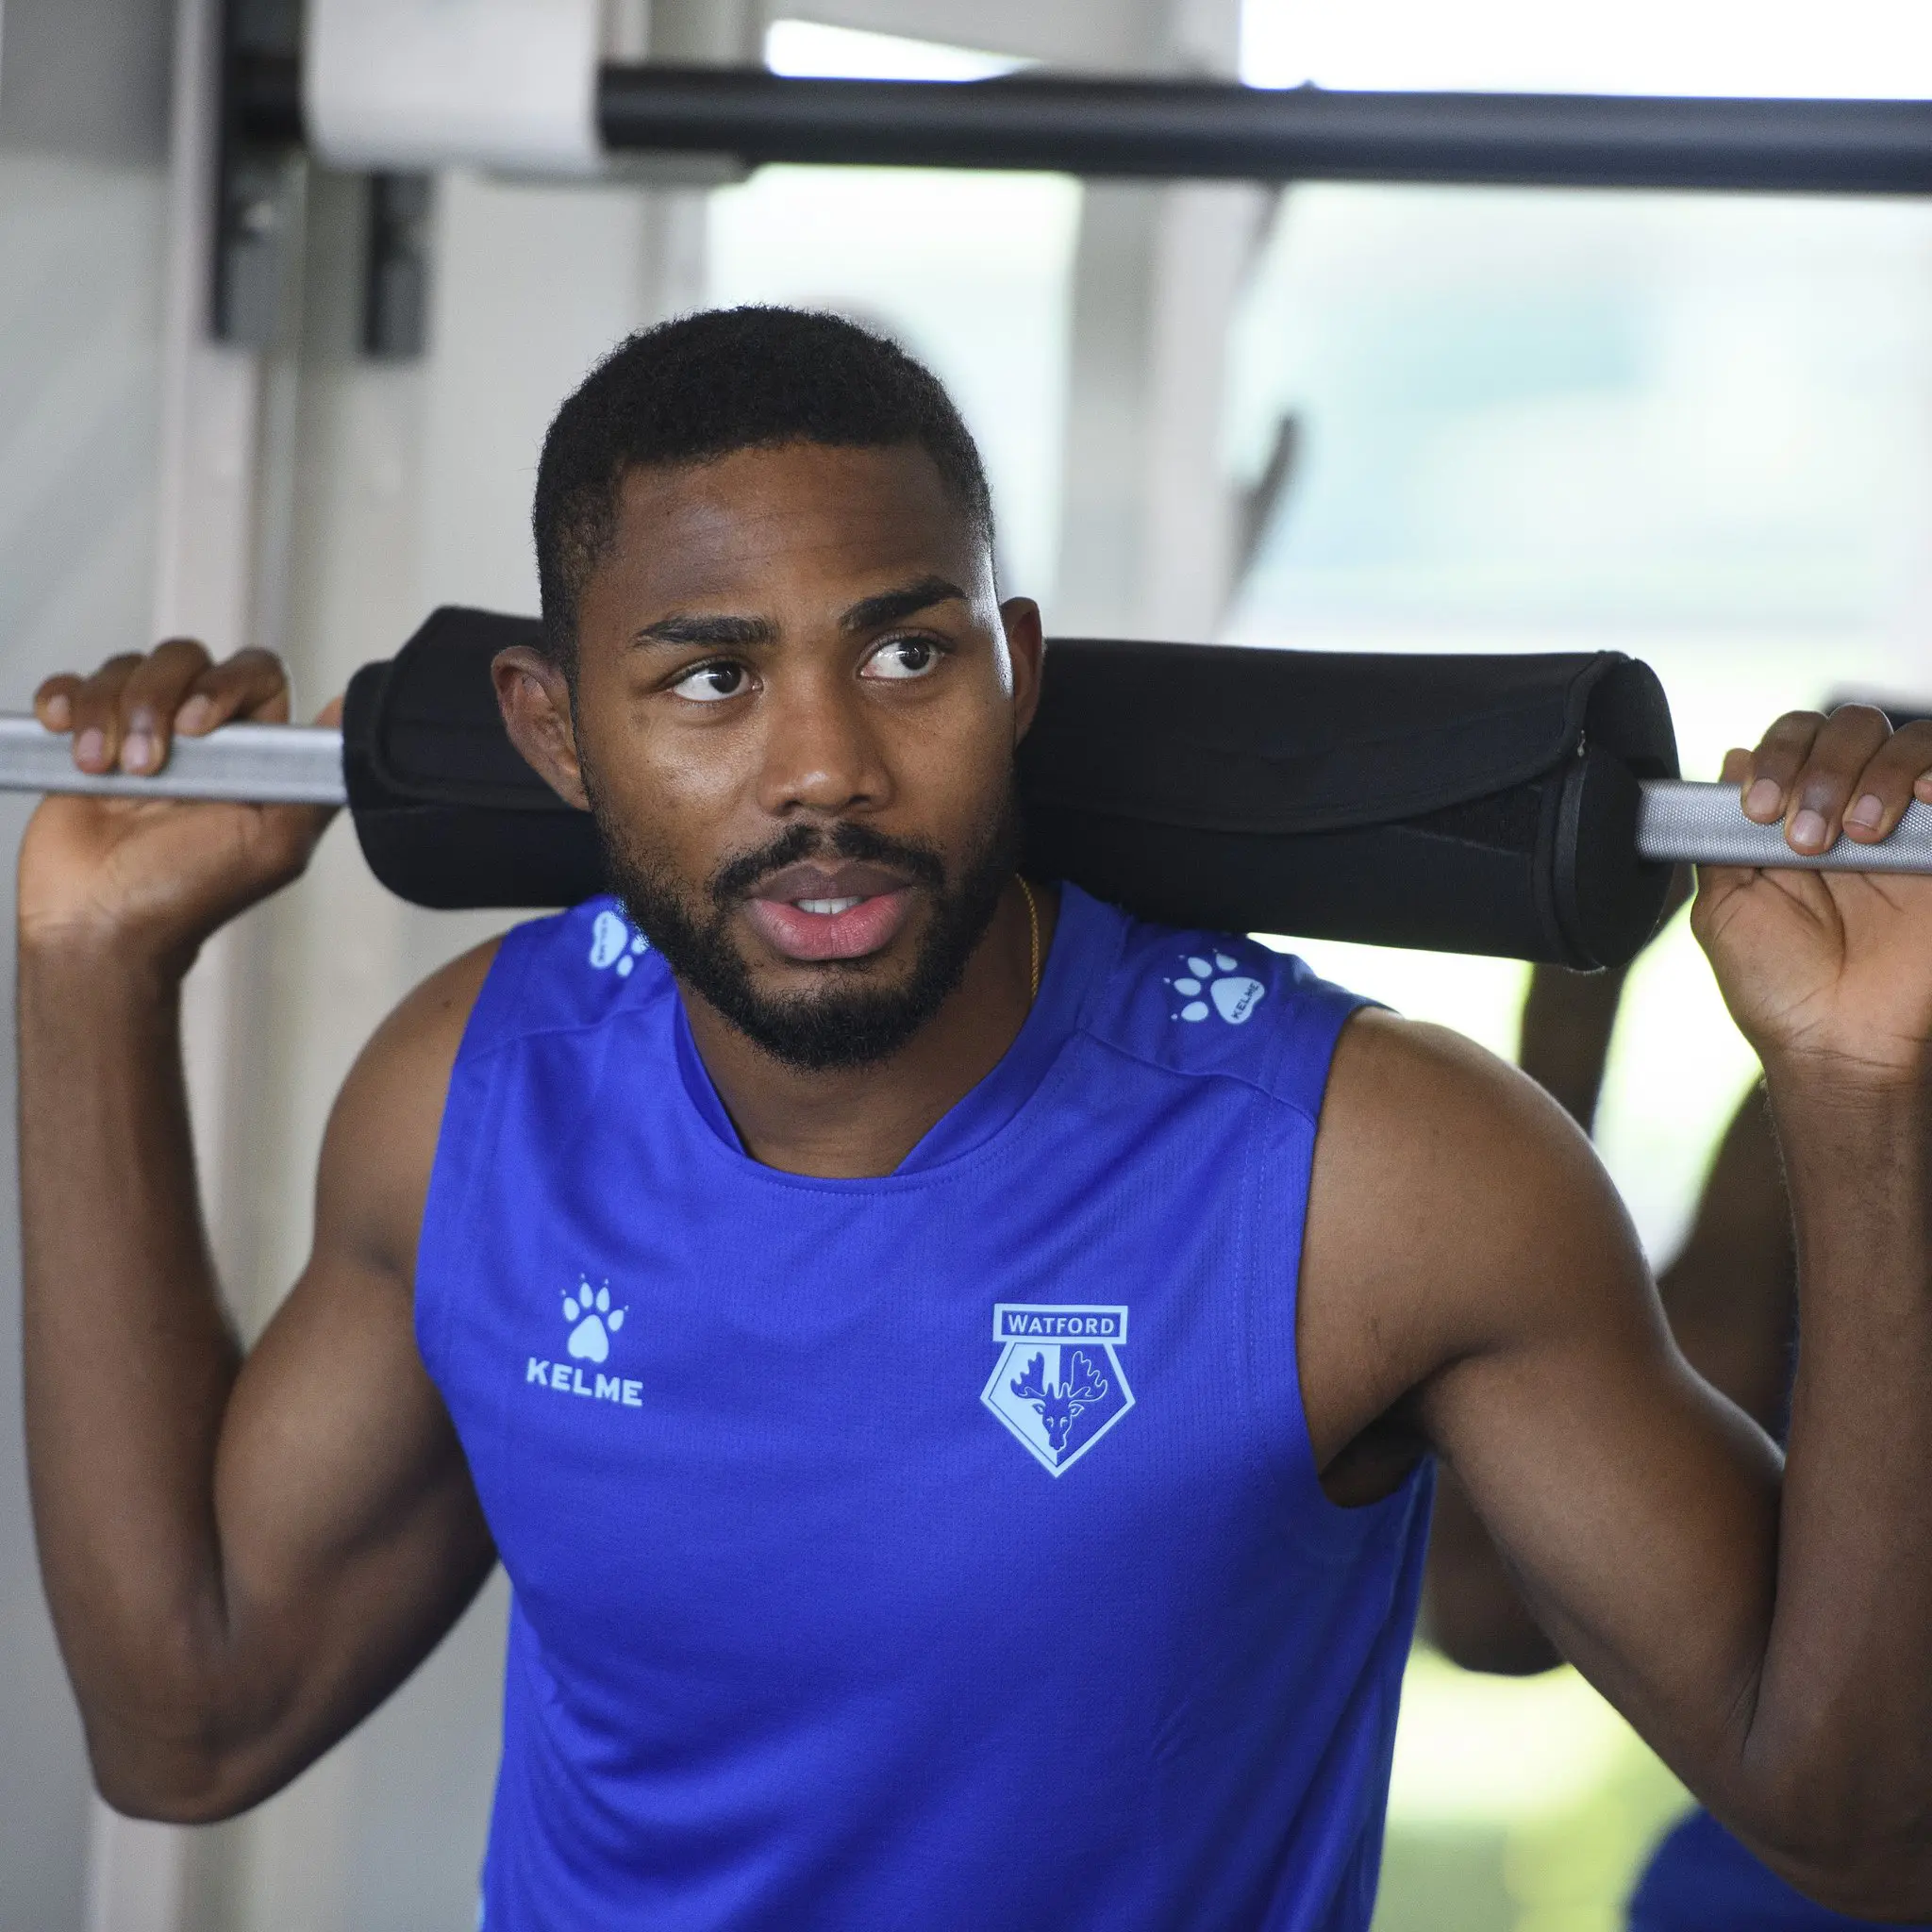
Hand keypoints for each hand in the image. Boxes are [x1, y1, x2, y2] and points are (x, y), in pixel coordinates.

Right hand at [16, 642, 339, 971]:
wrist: (103, 924)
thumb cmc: (190, 894)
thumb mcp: (274, 845)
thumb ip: (316, 782)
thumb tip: (349, 716)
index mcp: (251, 750)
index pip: (254, 673)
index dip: (225, 684)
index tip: (197, 726)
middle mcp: (200, 734)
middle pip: (183, 658)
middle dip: (156, 701)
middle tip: (147, 766)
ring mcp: (139, 732)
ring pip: (126, 668)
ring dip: (108, 713)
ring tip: (106, 771)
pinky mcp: (85, 739)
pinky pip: (72, 686)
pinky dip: (64, 701)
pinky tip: (66, 735)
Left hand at [1692, 705, 1931, 1087]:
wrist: (1840, 1046)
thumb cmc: (1779, 987)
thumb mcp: (1725, 908)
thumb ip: (1721, 837)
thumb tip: (1730, 757)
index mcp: (1795, 816)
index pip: (1795, 738)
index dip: (1778, 754)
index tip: (1758, 809)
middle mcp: (1854, 809)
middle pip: (1850, 725)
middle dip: (1820, 766)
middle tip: (1805, 838)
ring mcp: (1910, 827)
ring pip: (1908, 742)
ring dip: (1874, 773)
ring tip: (1857, 835)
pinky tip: (1922, 802)